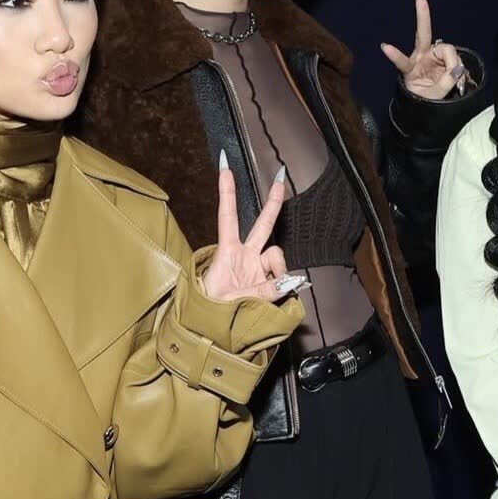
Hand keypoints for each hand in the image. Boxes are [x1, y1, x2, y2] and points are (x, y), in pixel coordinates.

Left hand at [202, 156, 308, 302]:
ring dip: (279, 270)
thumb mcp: (231, 299)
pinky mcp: (267, 282)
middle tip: (281, 179)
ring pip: (278, 257)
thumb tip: (287, 283)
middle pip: (262, 225)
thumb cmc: (211, 312)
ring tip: (269, 290)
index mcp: (227, 252)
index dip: (227, 192)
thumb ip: (261, 291)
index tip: (224, 166)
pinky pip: (282, 278)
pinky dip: (283, 285)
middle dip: (272, 204)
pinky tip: (279, 294)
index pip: (228, 216)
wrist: (211, 331)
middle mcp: (244, 256)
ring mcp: (257, 268)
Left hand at [381, 0, 468, 99]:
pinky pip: (456, 59)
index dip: (395, 55)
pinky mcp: (445, 58)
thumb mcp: (434, 96)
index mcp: (410, 69)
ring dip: (455, 65)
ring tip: (456, 82)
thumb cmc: (427, 100)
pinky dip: (460, 69)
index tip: (383, 46)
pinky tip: (461, 78)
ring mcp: (433, 55)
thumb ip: (446, 82)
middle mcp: (421, 57)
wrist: (433, 103)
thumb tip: (458, 68)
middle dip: (422, 14)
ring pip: (448, 51)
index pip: (402, 61)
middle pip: (423, 34)